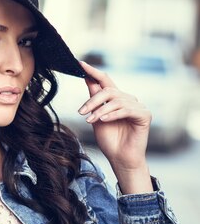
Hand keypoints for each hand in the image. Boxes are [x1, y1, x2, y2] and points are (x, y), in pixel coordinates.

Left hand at [78, 61, 152, 188]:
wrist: (120, 159)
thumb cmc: (110, 141)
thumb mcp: (97, 118)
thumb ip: (94, 100)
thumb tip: (87, 79)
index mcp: (116, 99)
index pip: (105, 80)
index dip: (93, 72)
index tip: (80, 64)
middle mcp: (128, 100)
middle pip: (108, 90)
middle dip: (93, 100)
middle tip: (81, 112)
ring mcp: (138, 106)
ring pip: (116, 100)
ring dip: (100, 110)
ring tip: (90, 120)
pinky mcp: (144, 115)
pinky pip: (126, 109)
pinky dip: (112, 114)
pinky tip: (103, 120)